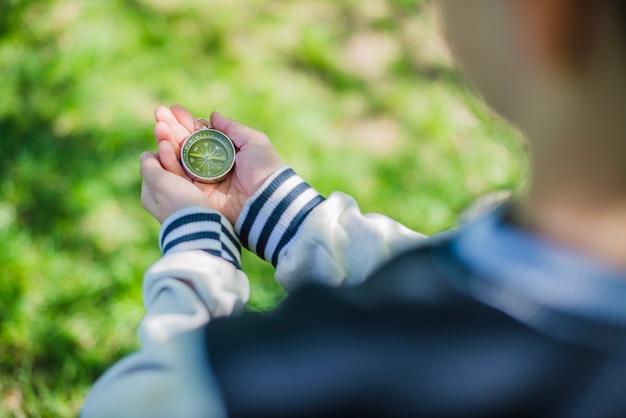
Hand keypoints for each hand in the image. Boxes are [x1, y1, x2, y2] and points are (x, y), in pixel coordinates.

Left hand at [140, 152, 212, 223]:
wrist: (203, 228)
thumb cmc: (179, 202)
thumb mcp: (160, 181)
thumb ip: (149, 166)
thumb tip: (145, 156)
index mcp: (149, 196)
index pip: (150, 167)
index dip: (159, 155)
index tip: (171, 148)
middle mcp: (161, 201)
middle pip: (166, 172)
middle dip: (173, 160)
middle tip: (185, 151)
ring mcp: (179, 204)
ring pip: (180, 178)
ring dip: (186, 167)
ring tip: (197, 158)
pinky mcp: (194, 206)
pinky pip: (192, 186)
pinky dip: (196, 177)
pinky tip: (204, 173)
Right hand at [154, 104, 282, 224]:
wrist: (267, 199)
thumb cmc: (265, 168)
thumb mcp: (253, 142)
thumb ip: (231, 128)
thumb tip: (212, 115)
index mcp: (223, 152)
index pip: (199, 134)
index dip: (185, 121)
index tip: (173, 109)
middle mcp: (210, 165)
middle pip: (184, 145)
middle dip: (170, 128)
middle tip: (159, 113)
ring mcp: (202, 180)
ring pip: (177, 159)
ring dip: (166, 142)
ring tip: (159, 128)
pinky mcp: (197, 195)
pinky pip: (177, 178)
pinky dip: (167, 163)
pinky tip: (161, 148)